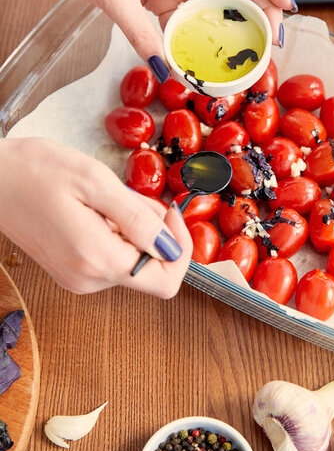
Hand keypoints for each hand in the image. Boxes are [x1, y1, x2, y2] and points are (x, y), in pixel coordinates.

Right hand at [0, 138, 191, 296]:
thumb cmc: (35, 171)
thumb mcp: (95, 182)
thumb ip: (138, 218)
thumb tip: (171, 246)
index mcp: (98, 260)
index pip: (166, 279)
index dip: (179, 246)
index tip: (170, 212)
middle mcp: (89, 279)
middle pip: (151, 269)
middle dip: (155, 231)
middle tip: (133, 196)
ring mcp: (78, 277)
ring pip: (132, 260)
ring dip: (134, 229)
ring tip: (107, 198)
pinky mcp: (71, 269)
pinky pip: (112, 257)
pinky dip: (117, 233)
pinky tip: (97, 208)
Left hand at [50, 0, 294, 79]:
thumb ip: (141, 33)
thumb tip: (165, 69)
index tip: (287, 6)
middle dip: (260, 10)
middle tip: (272, 42)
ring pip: (220, 0)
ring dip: (237, 23)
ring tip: (251, 50)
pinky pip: (194, 13)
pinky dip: (206, 32)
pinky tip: (212, 52)